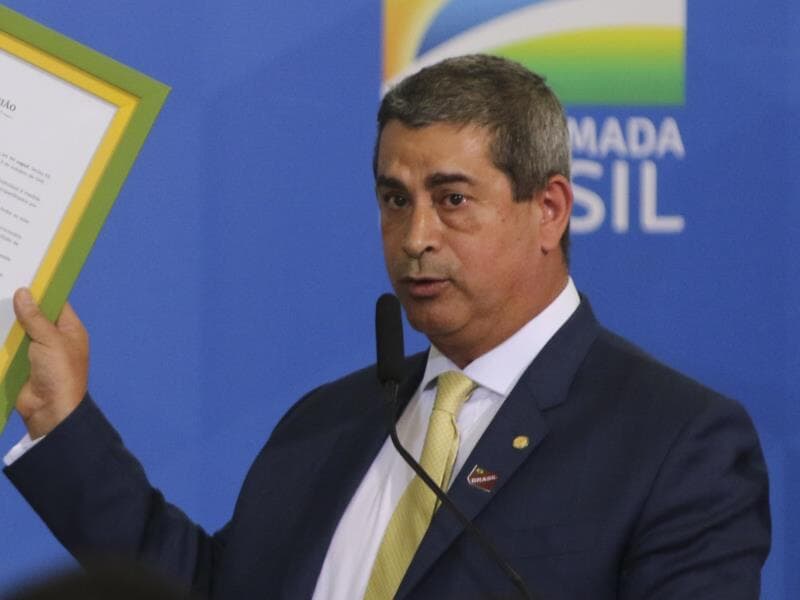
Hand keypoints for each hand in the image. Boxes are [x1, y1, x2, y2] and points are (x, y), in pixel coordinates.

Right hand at [12, 288, 88, 438]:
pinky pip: (9, 345)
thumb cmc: (60, 373)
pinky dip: (1, 337)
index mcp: (70, 330)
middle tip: (1, 284)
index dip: (41, 290)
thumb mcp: (50, 340)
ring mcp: (37, 350)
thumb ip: (35, 318)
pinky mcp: (21, 362)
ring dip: (7, 320)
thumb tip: (23, 293)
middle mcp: (55, 338)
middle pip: (35, 315)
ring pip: (19, 329)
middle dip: (19, 304)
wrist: (50, 410)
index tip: (23, 275)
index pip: (56, 303)